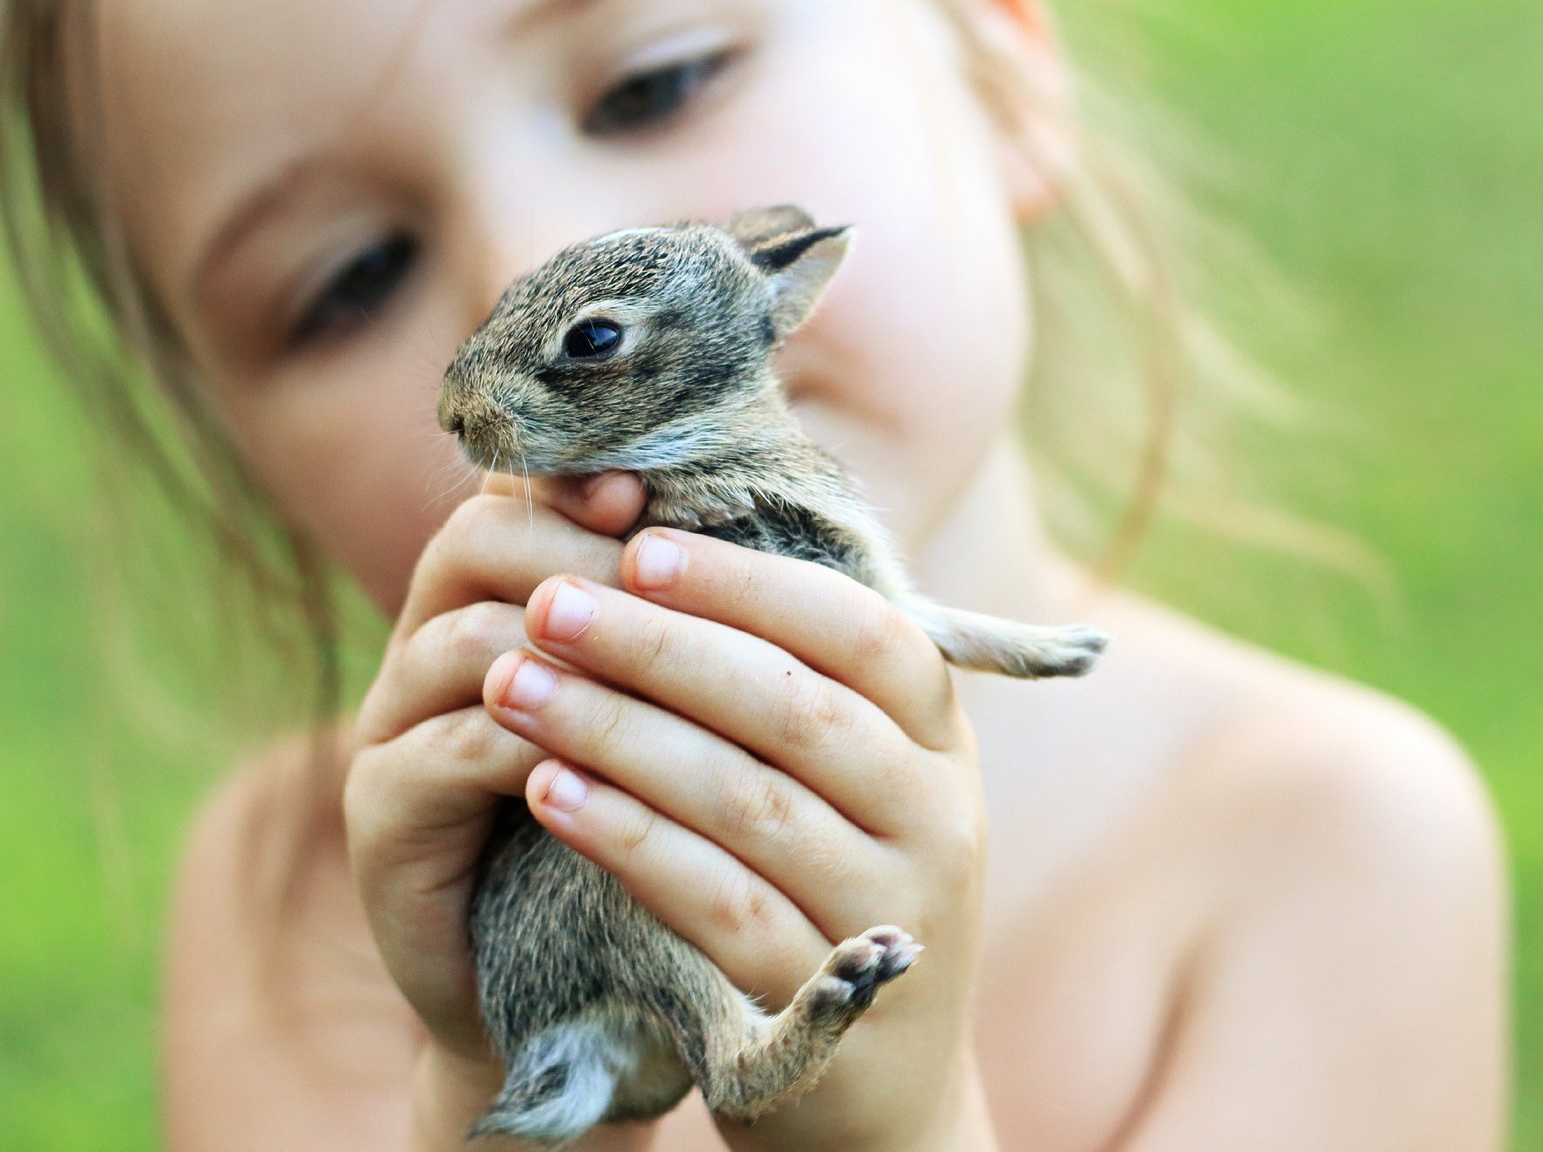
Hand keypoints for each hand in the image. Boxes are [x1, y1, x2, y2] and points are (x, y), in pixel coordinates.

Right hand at [343, 473, 646, 1068]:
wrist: (578, 991)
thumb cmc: (645, 828)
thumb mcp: (673, 713)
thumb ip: (689, 625)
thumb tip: (770, 532)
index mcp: (498, 600)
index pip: (516, 495)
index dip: (574, 481)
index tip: (645, 494)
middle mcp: (430, 646)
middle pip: (478, 542)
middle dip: (578, 554)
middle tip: (657, 582)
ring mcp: (394, 728)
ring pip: (463, 640)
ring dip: (566, 649)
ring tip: (651, 668)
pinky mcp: (382, 818)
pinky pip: (447, 753)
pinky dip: (529, 746)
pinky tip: (600, 763)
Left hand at [487, 527, 993, 1151]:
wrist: (875, 1091)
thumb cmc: (829, 891)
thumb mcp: (848, 783)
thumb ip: (787, 681)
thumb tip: (665, 538)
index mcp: (940, 742)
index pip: (864, 633)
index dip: (751, 584)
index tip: (639, 545)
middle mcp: (937, 819)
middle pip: (796, 708)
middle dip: (661, 646)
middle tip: (549, 601)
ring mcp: (891, 914)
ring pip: (748, 801)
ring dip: (620, 733)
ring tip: (515, 684)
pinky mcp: (825, 1006)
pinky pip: (717, 903)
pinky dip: (627, 840)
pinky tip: (548, 792)